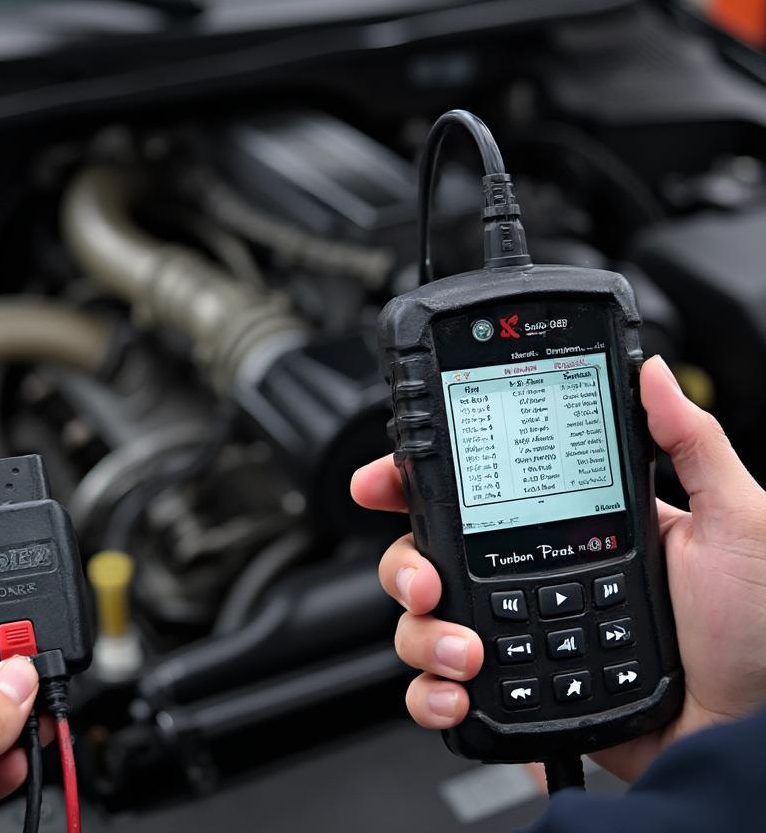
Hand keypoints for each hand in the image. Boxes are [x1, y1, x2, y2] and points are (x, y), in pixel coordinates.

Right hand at [351, 355, 765, 781]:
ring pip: (421, 621)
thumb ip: (693, 444)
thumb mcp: (733, 522)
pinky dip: (431, 693)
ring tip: (468, 651)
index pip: (472, 489)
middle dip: (404, 563)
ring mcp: (514, 635)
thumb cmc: (754, 634)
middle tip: (428, 579)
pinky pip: (439, 689)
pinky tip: (460, 692)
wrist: (747, 737)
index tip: (381, 478)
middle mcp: (526, 575)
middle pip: (425, 553)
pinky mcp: (511, 694)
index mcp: (562, 525)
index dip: (413, 481)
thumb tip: (651, 373)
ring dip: (423, 634)